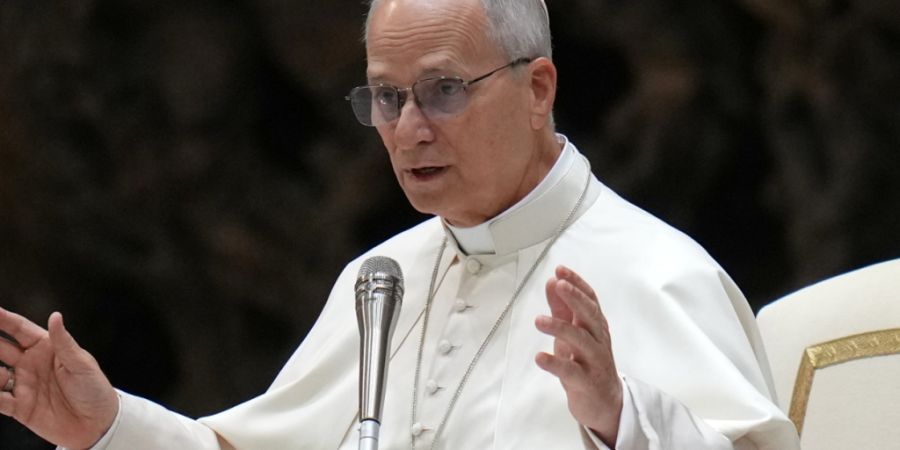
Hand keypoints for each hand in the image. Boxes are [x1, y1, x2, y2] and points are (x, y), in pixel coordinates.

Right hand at [0, 308, 118, 448]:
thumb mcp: (81, 364)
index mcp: (47, 348)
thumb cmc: (95, 390)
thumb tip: (55, 316)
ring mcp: (23, 385)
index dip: (3, 319)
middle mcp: (31, 364)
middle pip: (1, 348)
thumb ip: (64, 342)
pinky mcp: (19, 407)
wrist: (98, 424)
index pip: (19, 329)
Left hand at [534, 266, 621, 446]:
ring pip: (581, 341)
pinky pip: (571, 372)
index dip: (577, 283)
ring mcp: (594, 361)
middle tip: (559, 285)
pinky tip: (539, 357)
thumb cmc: (586, 363)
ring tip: (539, 320)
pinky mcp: (586, 382)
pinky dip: (555, 363)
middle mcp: (598, 340)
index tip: (560, 270)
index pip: (590, 299)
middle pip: (590, 315)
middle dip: (575, 299)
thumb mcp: (573, 333)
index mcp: (595, 326)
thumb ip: (562, 309)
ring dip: (559, 328)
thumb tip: (552, 282)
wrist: (605, 403)